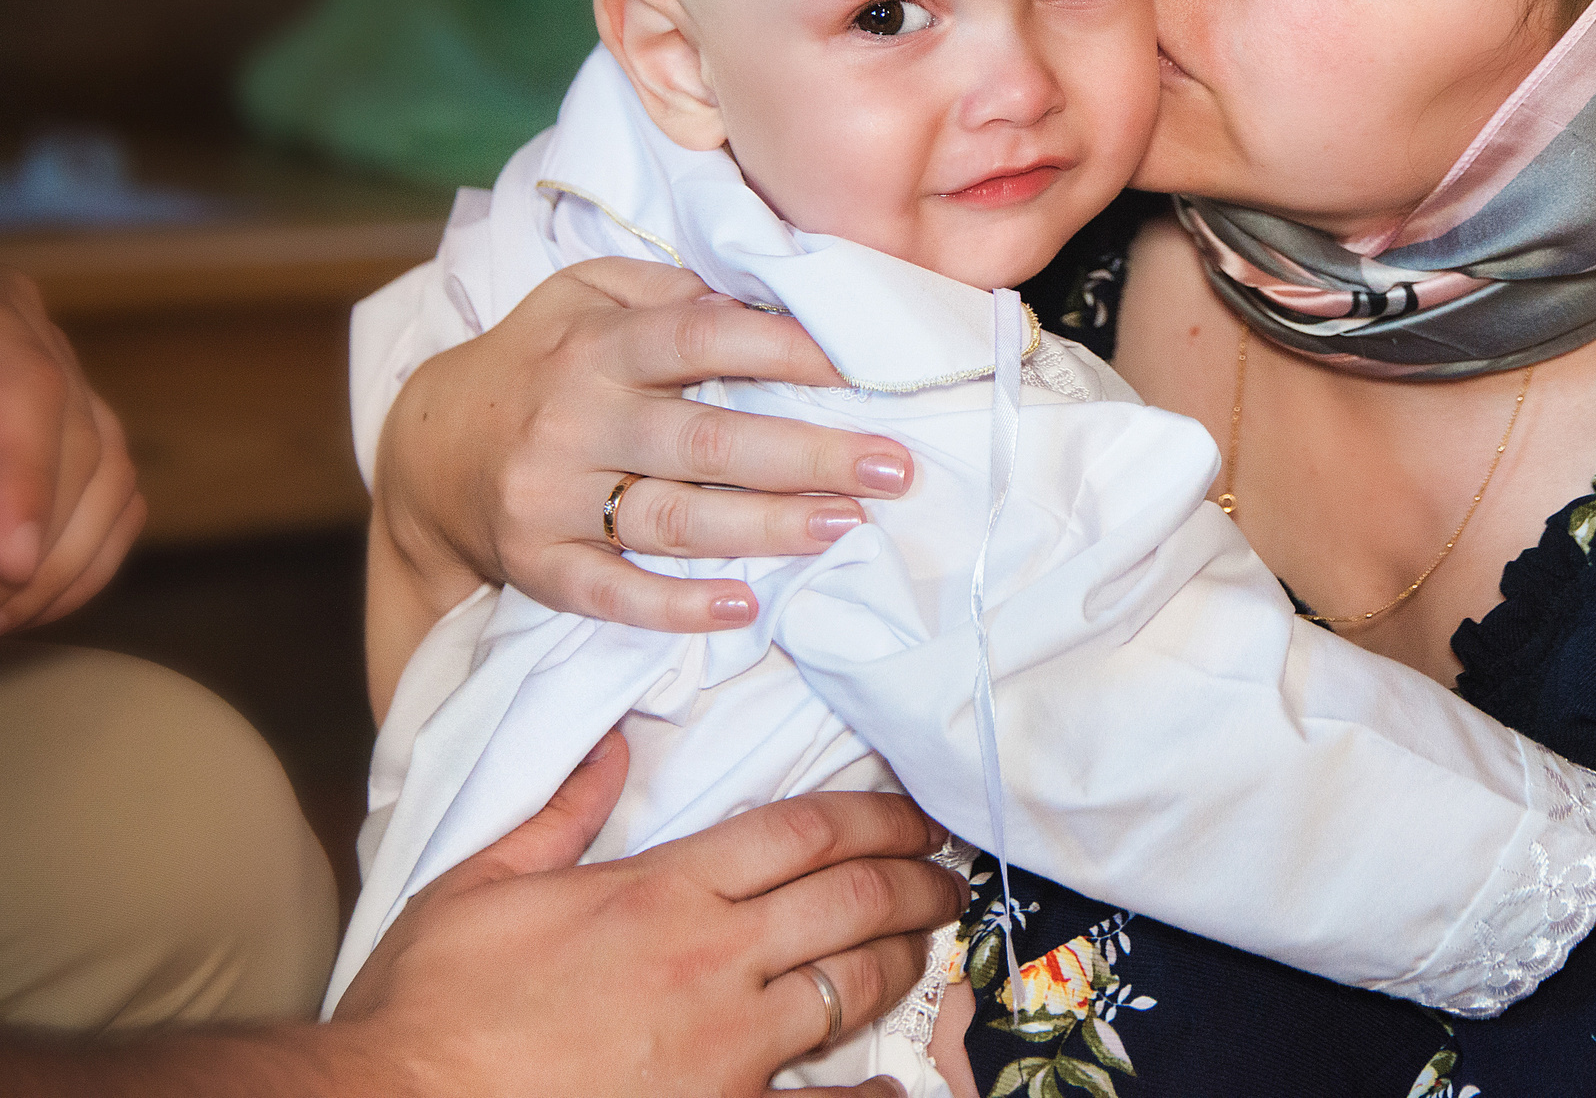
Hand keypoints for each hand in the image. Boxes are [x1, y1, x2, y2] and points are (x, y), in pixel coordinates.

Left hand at [0, 267, 144, 632]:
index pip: (28, 389)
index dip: (27, 481)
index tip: (11, 567)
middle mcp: (24, 326)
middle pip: (83, 438)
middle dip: (44, 543)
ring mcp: (61, 370)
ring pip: (112, 470)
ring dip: (68, 562)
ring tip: (7, 618)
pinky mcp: (78, 416)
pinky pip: (118, 493)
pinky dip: (91, 555)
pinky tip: (40, 599)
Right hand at [335, 729, 967, 1096]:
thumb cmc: (429, 1007)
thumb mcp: (479, 885)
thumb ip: (560, 814)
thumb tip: (610, 748)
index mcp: (664, 891)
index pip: (803, 832)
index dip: (876, 817)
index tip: (915, 816)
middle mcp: (712, 960)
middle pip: (851, 902)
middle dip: (916, 882)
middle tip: (949, 877)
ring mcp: (723, 1047)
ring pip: (851, 989)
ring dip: (902, 964)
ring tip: (925, 949)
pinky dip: (864, 1096)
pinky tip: (891, 1088)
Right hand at [373, 256, 918, 632]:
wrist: (428, 449)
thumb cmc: (540, 361)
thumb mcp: (584, 296)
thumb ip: (663, 291)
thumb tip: (761, 299)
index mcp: (595, 348)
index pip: (699, 340)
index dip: (783, 350)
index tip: (860, 366)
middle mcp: (574, 421)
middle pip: (706, 442)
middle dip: (807, 456)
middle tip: (892, 467)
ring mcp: (552, 499)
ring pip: (672, 520)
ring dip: (766, 528)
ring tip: (845, 525)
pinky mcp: (538, 565)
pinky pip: (612, 594)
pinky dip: (678, 606)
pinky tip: (745, 605)